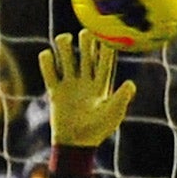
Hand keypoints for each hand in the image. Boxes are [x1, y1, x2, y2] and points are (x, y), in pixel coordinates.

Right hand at [38, 32, 135, 148]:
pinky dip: (46, 61)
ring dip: (64, 45)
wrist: (75, 144)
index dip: (105, 46)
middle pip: (86, 53)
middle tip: (85, 34)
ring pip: (67, 57)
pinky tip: (47, 55)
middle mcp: (86, 80)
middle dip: (86, 41)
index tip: (105, 33)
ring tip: (64, 40)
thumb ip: (121, 98)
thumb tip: (130, 84)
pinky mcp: (55, 91)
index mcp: (101, 84)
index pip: (104, 60)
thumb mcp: (112, 114)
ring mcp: (70, 84)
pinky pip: (49, 71)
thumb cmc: (97, 130)